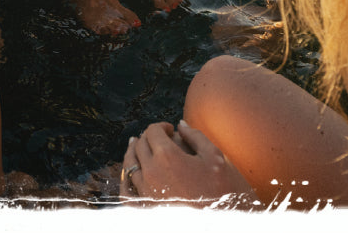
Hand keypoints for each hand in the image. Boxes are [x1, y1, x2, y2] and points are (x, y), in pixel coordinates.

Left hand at [120, 121, 253, 204]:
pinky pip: (127, 192)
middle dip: (148, 137)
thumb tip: (181, 124)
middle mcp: (151, 173)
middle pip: (139, 145)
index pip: (152, 131)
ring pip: (129, 166)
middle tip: (158, 137)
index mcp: (167, 156)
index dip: (161, 126)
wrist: (222, 223)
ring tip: (137, 147)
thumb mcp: (215, 157)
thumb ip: (195, 136)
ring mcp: (146, 193)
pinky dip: (125, 180)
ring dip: (133, 153)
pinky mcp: (146, 209)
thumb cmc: (222, 190)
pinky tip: (129, 173)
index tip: (170, 129)